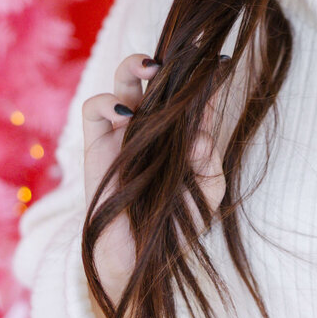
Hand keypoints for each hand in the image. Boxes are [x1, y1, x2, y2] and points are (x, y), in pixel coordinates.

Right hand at [82, 53, 225, 309]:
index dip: (208, 76)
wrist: (142, 262)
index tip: (223, 61)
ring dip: (135, 66)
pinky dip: (106, 101)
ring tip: (151, 67)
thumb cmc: (178, 226)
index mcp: (183, 134)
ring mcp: (124, 134)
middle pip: (156, 78)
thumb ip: (209, 162)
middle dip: (169, 59)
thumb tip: (200, 136)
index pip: (194, 95)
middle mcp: (154, 127)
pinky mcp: (97, 148)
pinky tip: (125, 112)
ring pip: (123, 82)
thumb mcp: (207, 192)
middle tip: (183, 56)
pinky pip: (93, 110)